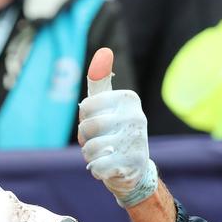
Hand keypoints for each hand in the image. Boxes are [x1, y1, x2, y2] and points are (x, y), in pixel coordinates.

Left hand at [78, 48, 157, 207]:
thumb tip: (104, 50)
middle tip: (101, 142)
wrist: (133, 169)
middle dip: (86, 139)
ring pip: (89, 149)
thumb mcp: (105, 106)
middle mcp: (137, 117)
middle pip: (86, 128)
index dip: (85, 120)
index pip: (85, 107)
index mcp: (129, 99)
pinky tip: (109, 168)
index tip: (99, 124)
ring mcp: (136, 141)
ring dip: (90, 156)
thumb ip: (100, 81)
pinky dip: (96, 170)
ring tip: (105, 154)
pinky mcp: (132, 164)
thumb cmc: (113, 132)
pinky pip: (96, 166)